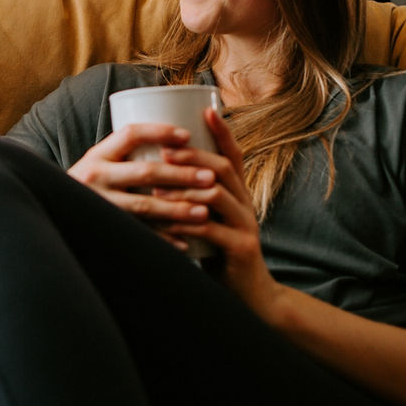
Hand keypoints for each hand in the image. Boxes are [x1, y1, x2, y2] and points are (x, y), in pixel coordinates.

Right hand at [67, 121, 216, 250]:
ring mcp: (100, 204)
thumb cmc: (90, 187)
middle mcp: (95, 177)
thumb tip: (179, 137)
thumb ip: (126, 156)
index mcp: (98, 155)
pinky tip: (185, 243)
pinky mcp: (105, 228)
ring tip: (204, 212)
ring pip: (144, 206)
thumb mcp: (100, 165)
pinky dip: (163, 240)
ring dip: (177, 210)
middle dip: (181, 175)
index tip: (187, 135)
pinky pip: (138, 234)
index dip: (159, 132)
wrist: (55, 215)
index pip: (130, 134)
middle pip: (145, 172)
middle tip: (210, 178)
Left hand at [159, 108, 286, 318]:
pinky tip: (168, 221)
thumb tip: (156, 175)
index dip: (222, 131)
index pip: (233, 154)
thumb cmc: (218, 253)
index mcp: (238, 193)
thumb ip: (193, 199)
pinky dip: (188, 223)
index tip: (206, 110)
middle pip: (222, 169)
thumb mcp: (209, 220)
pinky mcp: (241, 248)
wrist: (249, 295)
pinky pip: (213, 230)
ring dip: (186, 188)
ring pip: (217, 196)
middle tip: (165, 151)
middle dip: (193, 156)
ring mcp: (246, 225)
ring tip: (159, 186)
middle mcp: (246, 203)